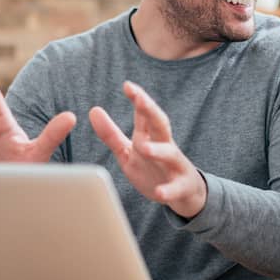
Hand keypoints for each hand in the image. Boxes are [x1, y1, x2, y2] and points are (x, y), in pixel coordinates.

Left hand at [88, 81, 206, 217]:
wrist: (185, 193)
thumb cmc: (152, 167)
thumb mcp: (128, 151)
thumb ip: (111, 133)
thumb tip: (93, 110)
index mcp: (150, 136)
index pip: (145, 114)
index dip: (138, 99)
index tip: (127, 85)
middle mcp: (165, 146)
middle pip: (160, 124)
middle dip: (151, 111)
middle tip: (140, 99)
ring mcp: (174, 166)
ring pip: (169, 154)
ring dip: (158, 150)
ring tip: (144, 147)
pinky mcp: (180, 187)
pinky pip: (175, 189)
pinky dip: (168, 191)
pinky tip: (159, 193)